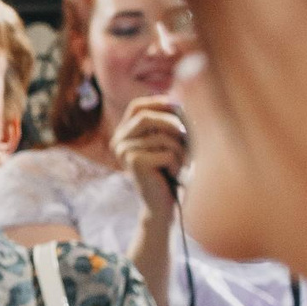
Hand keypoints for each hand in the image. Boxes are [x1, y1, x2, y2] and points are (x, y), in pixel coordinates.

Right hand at [111, 94, 188, 219]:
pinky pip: (167, 152)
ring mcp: (124, 151)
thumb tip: (178, 102)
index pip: (136, 107)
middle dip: (173, 124)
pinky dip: (177, 163)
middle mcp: (119, 141)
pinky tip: (172, 174)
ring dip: (179, 151)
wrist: (161, 204)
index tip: (178, 106)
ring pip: (162, 137)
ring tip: (178, 164)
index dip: (157, 102)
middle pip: (147, 117)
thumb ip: (168, 122)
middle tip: (188, 136)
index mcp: (123, 134)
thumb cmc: (168, 171)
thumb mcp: (167, 142)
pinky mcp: (135, 162)